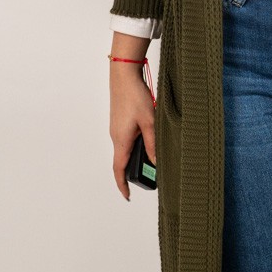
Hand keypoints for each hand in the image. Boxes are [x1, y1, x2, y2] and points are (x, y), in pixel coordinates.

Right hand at [110, 64, 156, 200]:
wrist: (124, 75)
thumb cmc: (135, 96)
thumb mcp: (150, 122)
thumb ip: (153, 143)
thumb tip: (155, 162)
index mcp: (121, 140)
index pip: (119, 169)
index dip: (122, 185)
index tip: (127, 196)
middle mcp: (116, 137)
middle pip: (123, 161)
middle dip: (134, 171)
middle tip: (150, 177)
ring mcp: (117, 129)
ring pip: (127, 149)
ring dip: (137, 156)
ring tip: (153, 158)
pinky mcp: (120, 122)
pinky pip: (127, 139)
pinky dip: (137, 145)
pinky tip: (149, 140)